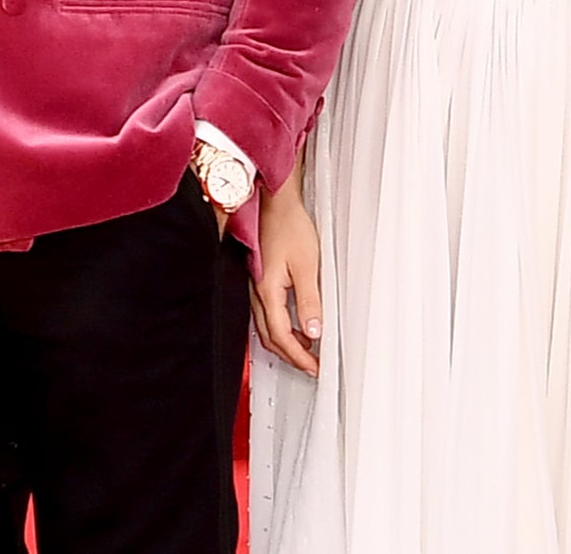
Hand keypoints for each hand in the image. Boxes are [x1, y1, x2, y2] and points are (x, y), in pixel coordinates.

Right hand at [249, 174, 322, 375]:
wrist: (275, 204)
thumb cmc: (289, 227)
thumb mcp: (307, 265)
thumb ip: (309, 300)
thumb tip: (314, 331)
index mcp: (268, 291)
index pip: (282, 337)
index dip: (299, 356)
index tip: (314, 367)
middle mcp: (257, 292)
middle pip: (270, 338)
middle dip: (290, 356)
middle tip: (311, 366)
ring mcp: (255, 286)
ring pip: (265, 328)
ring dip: (285, 344)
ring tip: (306, 350)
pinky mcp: (258, 279)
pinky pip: (265, 313)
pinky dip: (279, 327)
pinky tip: (294, 325)